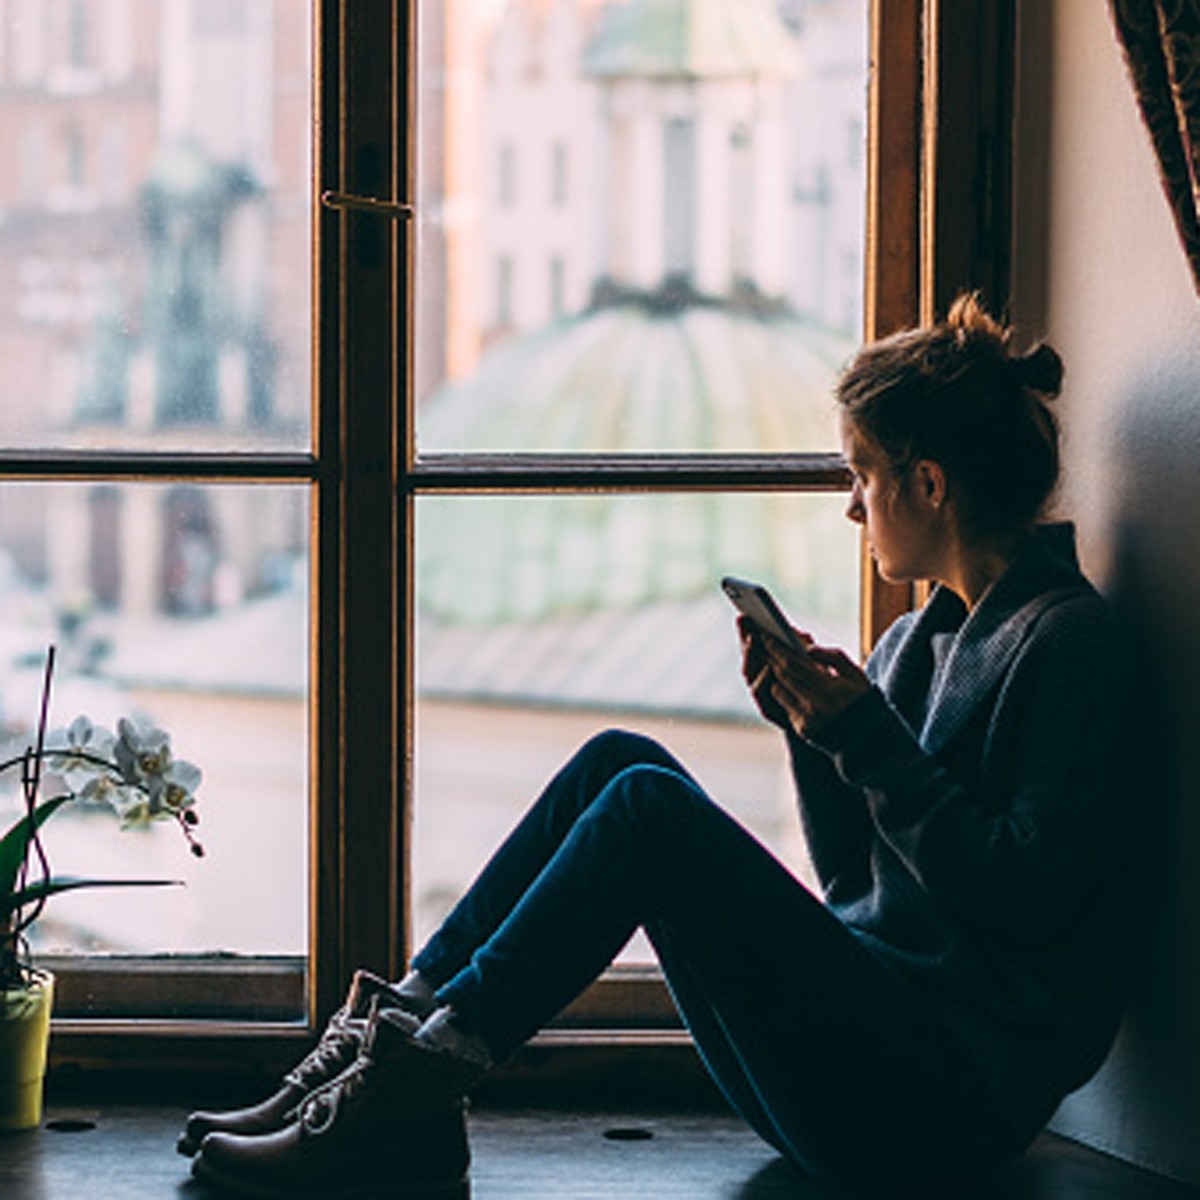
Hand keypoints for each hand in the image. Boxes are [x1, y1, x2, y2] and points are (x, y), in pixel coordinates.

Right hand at [738, 616, 811, 731]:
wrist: (821, 721)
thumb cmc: (814, 685)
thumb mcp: (810, 661)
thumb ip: (802, 647)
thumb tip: (800, 633)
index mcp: (767, 661)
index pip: (752, 642)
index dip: (746, 628)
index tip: (744, 613)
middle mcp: (759, 676)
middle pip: (747, 654)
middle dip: (745, 636)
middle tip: (744, 620)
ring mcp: (761, 692)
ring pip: (749, 673)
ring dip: (750, 655)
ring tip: (754, 640)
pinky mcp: (767, 709)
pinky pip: (761, 694)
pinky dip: (763, 680)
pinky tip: (768, 667)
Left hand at [740, 617, 868, 737]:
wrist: (870, 741)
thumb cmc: (863, 701)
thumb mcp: (857, 675)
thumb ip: (833, 657)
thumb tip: (808, 647)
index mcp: (830, 688)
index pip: (793, 663)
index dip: (777, 648)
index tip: (766, 634)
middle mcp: (815, 705)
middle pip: (782, 675)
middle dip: (770, 656)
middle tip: (760, 641)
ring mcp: (807, 720)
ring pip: (777, 691)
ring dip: (774, 675)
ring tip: (770, 658)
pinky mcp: (802, 730)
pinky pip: (784, 706)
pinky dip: (783, 692)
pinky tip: (783, 680)